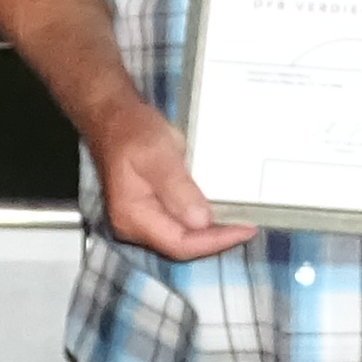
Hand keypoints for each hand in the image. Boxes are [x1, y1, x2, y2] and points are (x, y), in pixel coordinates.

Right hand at [85, 100, 245, 260]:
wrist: (112, 116)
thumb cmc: (132, 131)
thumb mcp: (157, 154)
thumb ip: (177, 188)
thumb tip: (201, 221)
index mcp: (133, 216)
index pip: (180, 244)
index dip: (215, 242)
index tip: (246, 229)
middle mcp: (134, 225)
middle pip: (181, 245)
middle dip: (215, 239)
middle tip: (249, 225)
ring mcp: (140, 219)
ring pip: (181, 237)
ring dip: (210, 232)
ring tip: (239, 221)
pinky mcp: (149, 209)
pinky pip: (178, 224)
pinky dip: (200, 220)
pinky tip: (218, 211)